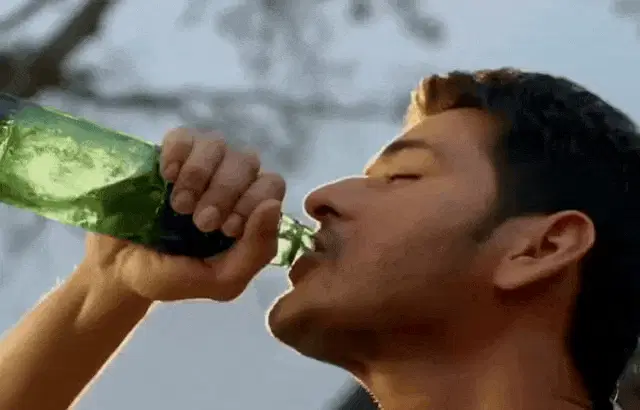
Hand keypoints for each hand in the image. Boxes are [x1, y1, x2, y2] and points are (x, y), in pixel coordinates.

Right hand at [78, 128, 285, 301]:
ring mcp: (200, 164)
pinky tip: (167, 178)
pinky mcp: (169, 153)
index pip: (272, 185)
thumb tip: (273, 206)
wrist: (117, 270)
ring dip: (199, 176)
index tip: (225, 229)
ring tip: (179, 206)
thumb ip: (255, 252)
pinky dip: (177, 154)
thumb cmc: (173, 276)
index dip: (253, 202)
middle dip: (224, 192)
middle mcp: (230, 181)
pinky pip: (183, 136)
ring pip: (217, 145)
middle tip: (200, 222)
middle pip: (247, 162)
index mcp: (249, 210)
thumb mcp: (219, 281)